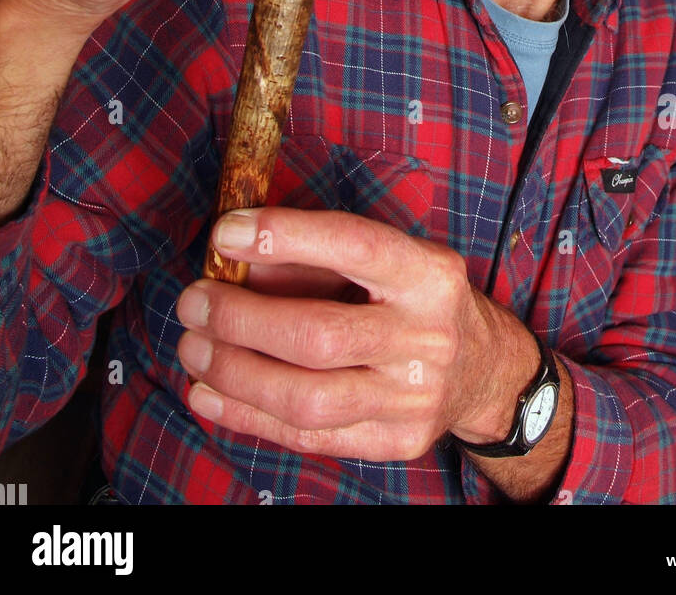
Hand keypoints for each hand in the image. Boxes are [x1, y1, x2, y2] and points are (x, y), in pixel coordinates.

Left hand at [175, 208, 539, 461]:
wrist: (482, 370)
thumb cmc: (416, 300)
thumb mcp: (387, 261)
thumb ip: (316, 258)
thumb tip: (235, 261)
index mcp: (429, 275)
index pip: (355, 246)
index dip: (285, 237)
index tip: (226, 233)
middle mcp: (428, 337)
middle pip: (320, 335)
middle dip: (241, 319)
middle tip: (194, 302)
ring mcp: (413, 398)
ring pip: (307, 398)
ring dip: (235, 373)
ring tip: (193, 348)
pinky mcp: (394, 442)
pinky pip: (308, 437)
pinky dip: (247, 416)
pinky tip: (208, 393)